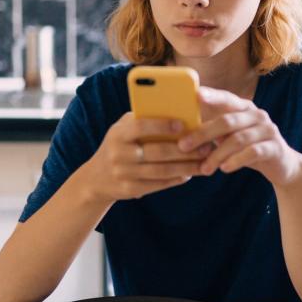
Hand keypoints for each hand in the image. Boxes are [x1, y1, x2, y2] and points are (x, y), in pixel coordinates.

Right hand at [83, 112, 210, 202]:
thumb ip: (143, 119)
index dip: (161, 125)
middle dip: (185, 149)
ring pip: (161, 171)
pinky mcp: (130, 190)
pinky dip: (176, 179)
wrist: (95, 179)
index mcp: (118, 134)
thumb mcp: (122, 130)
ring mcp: (124, 174)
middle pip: (157, 152)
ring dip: (186, 167)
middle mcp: (119, 154)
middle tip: (206, 146)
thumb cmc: (118, 145)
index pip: (140, 127)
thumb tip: (175, 111)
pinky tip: (190, 174)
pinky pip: (158, 185)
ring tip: (204, 162)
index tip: (182, 123)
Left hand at [177, 87, 301, 187]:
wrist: (282, 166)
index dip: (212, 95)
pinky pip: (253, 152)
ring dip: (217, 154)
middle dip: (203, 133)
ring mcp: (268, 130)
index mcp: (244, 107)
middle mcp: (257, 115)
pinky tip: (224, 169)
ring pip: (238, 139)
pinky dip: (236, 160)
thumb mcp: (229, 137)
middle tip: (183, 146)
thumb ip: (212, 130)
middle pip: (227, 120)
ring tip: (204, 168)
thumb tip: (179, 132)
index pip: (226, 97)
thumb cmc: (247, 149)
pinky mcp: (275, 147)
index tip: (195, 95)